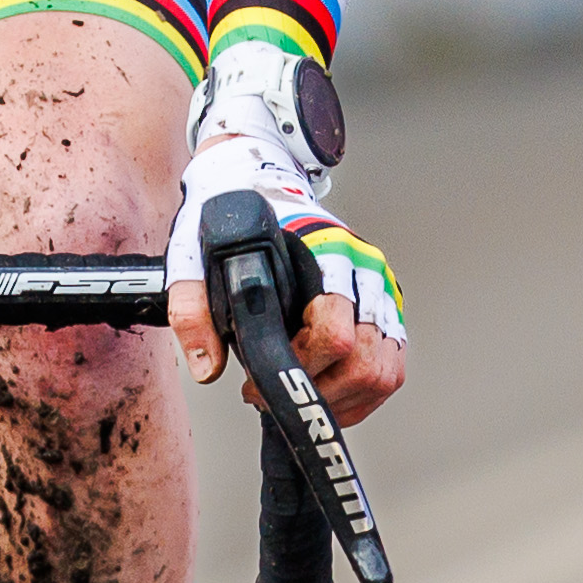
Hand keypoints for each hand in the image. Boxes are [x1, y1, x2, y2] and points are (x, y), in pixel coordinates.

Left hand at [162, 62, 403, 428]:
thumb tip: (206, 367)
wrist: (255, 181)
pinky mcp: (385, 306)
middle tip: (274, 394)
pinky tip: (326, 394)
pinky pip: (390, 366)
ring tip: (298, 394)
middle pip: (365, 362)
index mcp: (327, 254)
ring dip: (343, 400)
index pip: (334, 335)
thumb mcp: (195, 255)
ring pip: (384, 371)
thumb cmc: (231, 220)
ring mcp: (380, 289)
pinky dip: (362, 394)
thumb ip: (192, 309)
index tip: (260, 381)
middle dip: (318, 393)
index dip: (299, 369)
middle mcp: (364, 271)